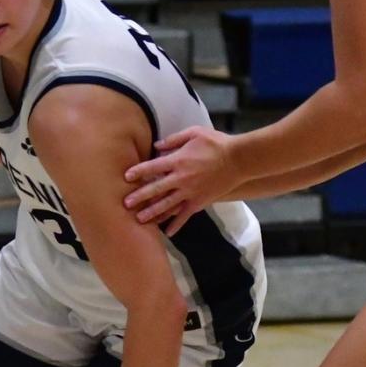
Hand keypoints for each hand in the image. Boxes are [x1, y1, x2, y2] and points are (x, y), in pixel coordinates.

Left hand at [123, 126, 239, 234]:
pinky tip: (167, 233)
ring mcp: (190, 192)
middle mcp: (181, 178)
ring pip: (167, 205)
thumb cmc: (217, 143)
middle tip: (125, 203)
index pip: (153, 167)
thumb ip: (174, 139)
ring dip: (152, 213)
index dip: (138, 171)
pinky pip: (185, 216)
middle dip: (140, 196)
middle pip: (156, 189)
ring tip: (139, 219)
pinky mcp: (199, 202)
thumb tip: (156, 146)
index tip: (126, 177)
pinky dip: (176, 225)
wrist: (239, 160)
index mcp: (178, 160)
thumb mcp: (195, 133)